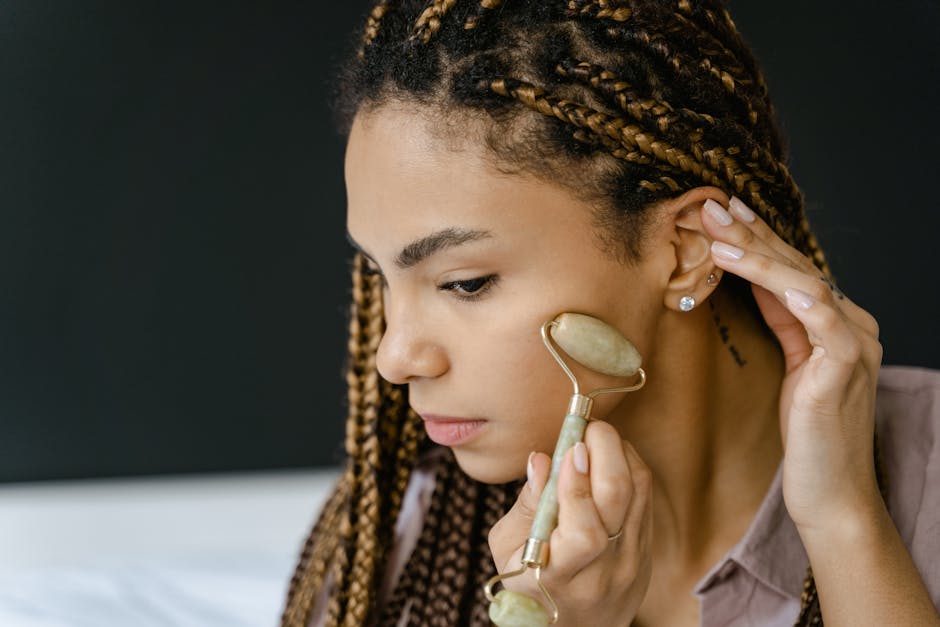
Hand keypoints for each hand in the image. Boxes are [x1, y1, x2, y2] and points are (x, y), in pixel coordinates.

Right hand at [488, 421, 652, 626]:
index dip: (578, 486)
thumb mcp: (507, 548)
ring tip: (595, 439)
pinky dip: (629, 466)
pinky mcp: (647, 550)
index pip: (585, 532)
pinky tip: (609, 457)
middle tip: (586, 429)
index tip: (569, 450)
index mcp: (559, 576)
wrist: (573, 626)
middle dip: (606, 451)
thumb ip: (527, 504)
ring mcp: (632, 562)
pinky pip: (646, 496)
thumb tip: (540, 459)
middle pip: (619, 500)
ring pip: (639, 491)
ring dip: (620, 452)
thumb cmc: (529, 581)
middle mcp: (603, 571)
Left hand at [701, 196, 884, 534]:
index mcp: (837, 322)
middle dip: (751, 233)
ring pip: (804, 282)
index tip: (722, 211)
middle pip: (795, 266)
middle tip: (710, 205)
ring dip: (759, 255)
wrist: (831, 490)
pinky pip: (819, 316)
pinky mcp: (846, 365)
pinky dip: (792, 292)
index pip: (792, 268)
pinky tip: (763, 274)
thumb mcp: (791, 364)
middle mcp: (852, 324)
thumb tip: (754, 279)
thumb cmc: (808, 433)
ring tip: (719, 234)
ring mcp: (854, 342)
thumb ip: (782, 320)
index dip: (757, 237)